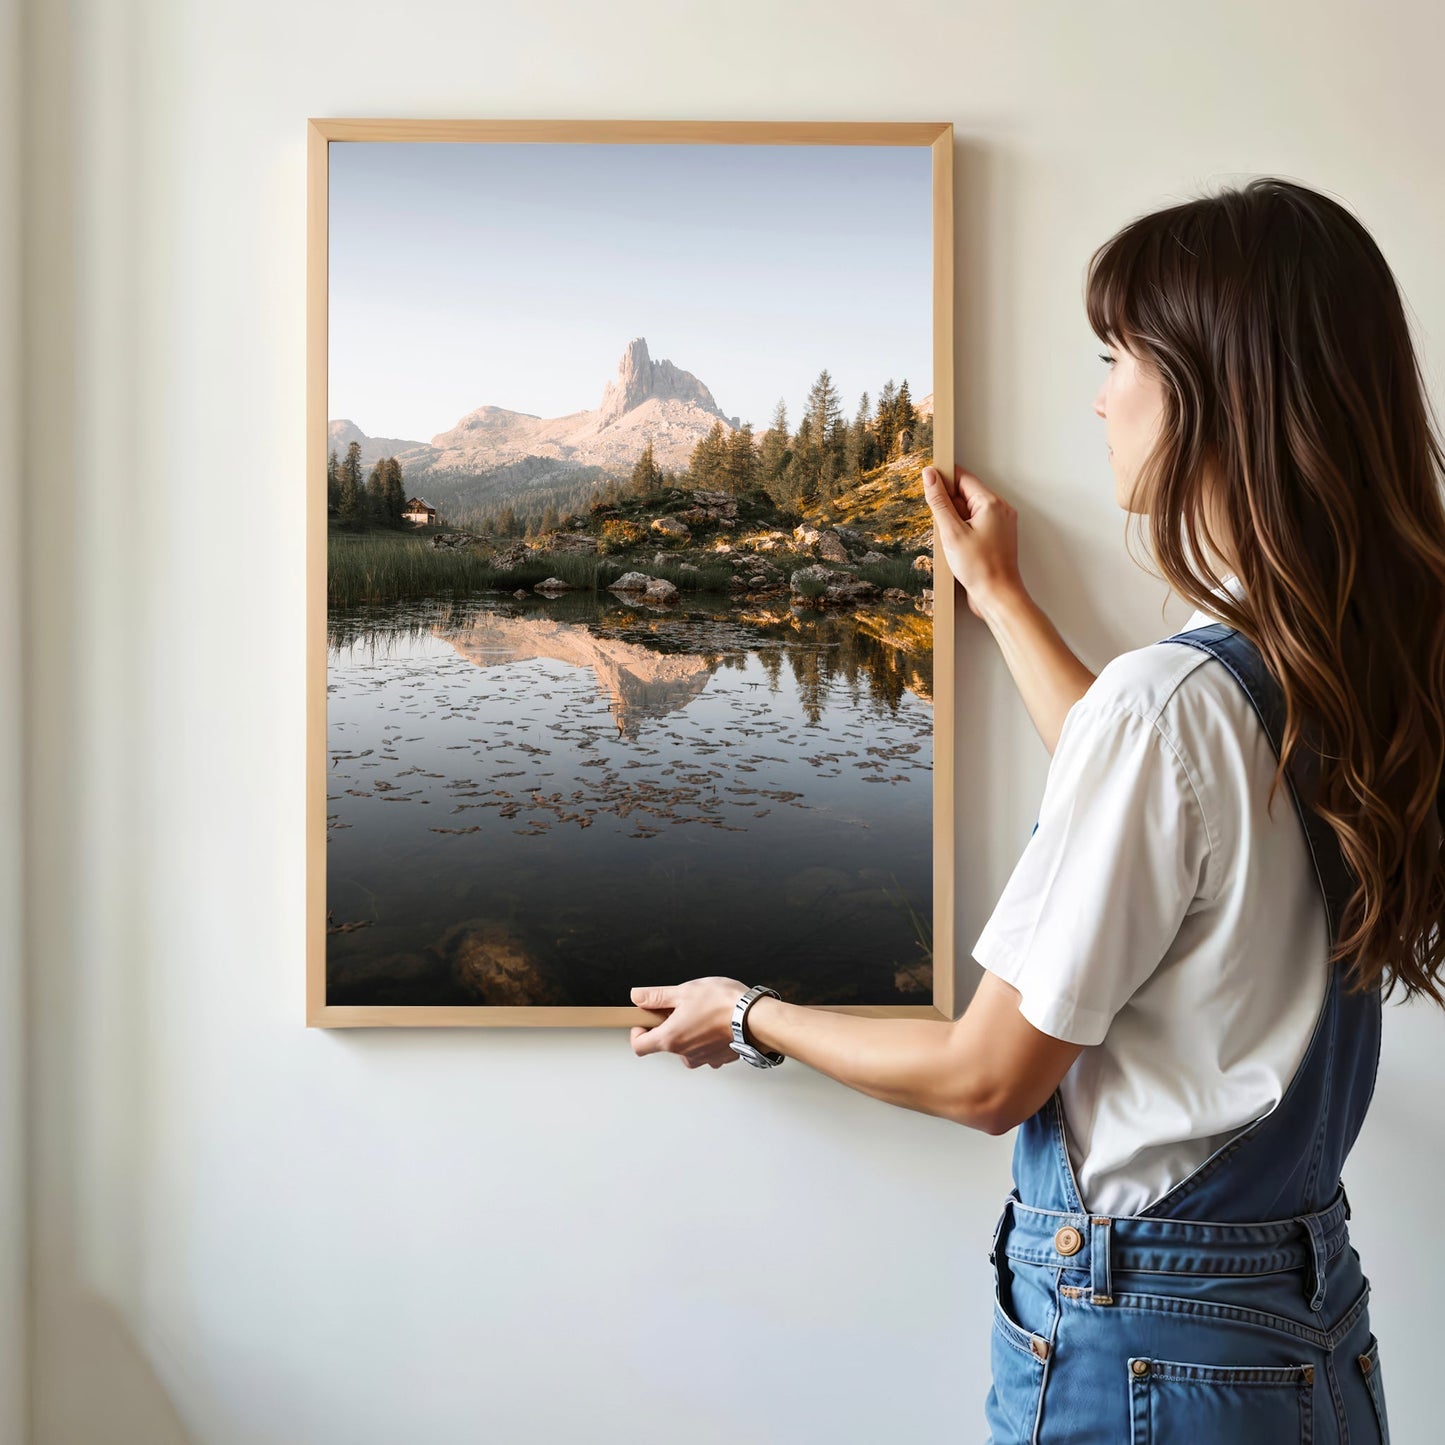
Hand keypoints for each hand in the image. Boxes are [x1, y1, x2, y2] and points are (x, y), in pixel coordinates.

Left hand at [629, 977, 748, 1068]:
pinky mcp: (719, 1058)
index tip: (645, 1020)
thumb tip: (637, 996)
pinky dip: (707, 1038)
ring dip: (689, 1033)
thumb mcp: (684, 991)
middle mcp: (684, 1054)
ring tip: (702, 1013)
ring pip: (686, 1048)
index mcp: (670, 1038)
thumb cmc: (722, 1004)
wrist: (755, 1018)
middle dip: (668, 1026)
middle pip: (665, 1044)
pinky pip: (706, 1050)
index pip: (639, 1046)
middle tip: (681, 1008)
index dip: (637, 1032)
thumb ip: (657, 996)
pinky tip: (716, 1022)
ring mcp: (703, 1058)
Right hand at [921, 463, 1025, 619]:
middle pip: (966, 494)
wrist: (997, 596)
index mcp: (991, 503)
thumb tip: (930, 475)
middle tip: (942, 526)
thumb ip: (939, 501)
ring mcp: (1000, 524)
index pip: (963, 478)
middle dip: (948, 506)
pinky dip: (962, 531)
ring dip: (954, 521)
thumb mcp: (951, 532)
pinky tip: (957, 548)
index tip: (927, 483)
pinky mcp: (996, 537)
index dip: (943, 479)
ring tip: (951, 541)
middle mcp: (1000, 510)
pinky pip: (975, 525)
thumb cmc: (980, 568)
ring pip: (969, 511)